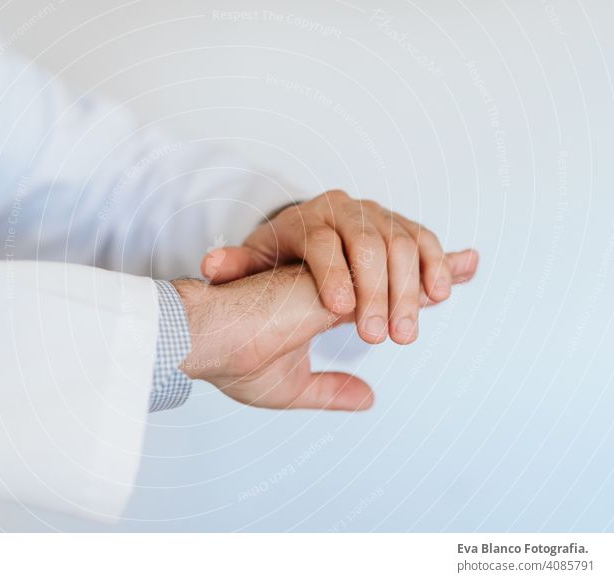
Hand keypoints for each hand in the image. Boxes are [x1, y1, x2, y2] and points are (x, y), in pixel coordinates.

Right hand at [173, 259, 473, 411]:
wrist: (203, 347)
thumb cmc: (233, 361)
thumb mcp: (291, 387)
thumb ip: (331, 390)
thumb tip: (369, 399)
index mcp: (319, 304)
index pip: (375, 283)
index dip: (411, 279)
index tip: (451, 277)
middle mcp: (328, 285)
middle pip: (388, 262)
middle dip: (430, 267)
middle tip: (466, 267)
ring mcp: (328, 277)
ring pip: (389, 264)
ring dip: (424, 280)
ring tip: (453, 283)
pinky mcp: (327, 278)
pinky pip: (380, 269)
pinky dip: (417, 276)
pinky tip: (443, 280)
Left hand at [201, 190, 478, 344]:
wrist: (307, 233)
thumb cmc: (278, 260)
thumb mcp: (253, 265)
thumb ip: (235, 269)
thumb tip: (209, 268)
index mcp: (303, 221)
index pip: (321, 243)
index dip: (332, 275)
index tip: (340, 312)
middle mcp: (342, 210)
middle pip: (367, 243)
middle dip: (377, 290)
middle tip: (380, 337)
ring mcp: (375, 214)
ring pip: (401, 242)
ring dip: (411, 288)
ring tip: (407, 331)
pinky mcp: (400, 225)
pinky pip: (425, 240)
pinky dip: (438, 264)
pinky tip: (443, 293)